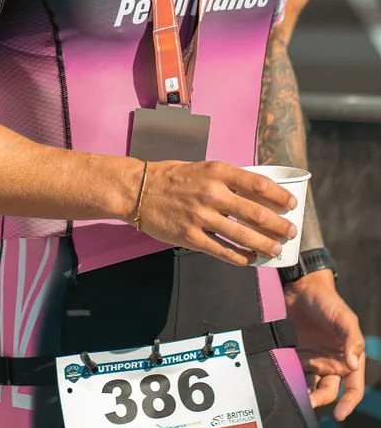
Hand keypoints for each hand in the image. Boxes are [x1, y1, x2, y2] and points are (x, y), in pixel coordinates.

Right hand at [136, 160, 297, 266]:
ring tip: (275, 250)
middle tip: (290, 233)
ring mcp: (200, 217)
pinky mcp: (190, 236)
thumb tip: (255, 195)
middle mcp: (211, 193)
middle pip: (255, 214)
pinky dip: (240, 257)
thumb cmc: (171, 177)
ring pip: (242, 236)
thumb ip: (227, 180)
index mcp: (217, 172)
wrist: (137, 189)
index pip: (258, 184)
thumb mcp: (202, 168)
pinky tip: (249, 260)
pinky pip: (222, 250)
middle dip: (278, 226)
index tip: (291, 204)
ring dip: (264, 245)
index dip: (279, 196)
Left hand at [284, 270, 364, 420]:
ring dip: (305, 395)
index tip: (340, 414)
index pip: (353, 388)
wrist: (301, 288)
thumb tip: (353, 364)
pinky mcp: (295, 356)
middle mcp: (331, 364)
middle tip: (309, 403)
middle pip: (329, 392)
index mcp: (349, 359)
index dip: (349, 403)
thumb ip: (353, 340)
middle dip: (321, 400)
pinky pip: (294, 375)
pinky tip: (285, 385)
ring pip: (311, 387)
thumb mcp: (346, 318)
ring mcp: (313, 361)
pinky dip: (291, 382)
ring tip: (297, 397)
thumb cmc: (329, 303)